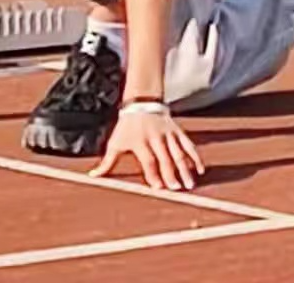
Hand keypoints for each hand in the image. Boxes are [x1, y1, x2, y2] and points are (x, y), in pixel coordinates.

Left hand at [89, 102, 203, 190]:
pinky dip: (195, 157)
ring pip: (179, 153)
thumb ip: (106, 162)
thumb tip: (93, 177)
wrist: (142, 103)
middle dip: (171, 174)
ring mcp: (168, 134)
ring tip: (189, 184)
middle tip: (176, 189)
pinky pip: (188, 145)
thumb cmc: (127, 127)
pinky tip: (200, 170)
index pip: (149, 160)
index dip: (153, 174)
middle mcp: (156, 138)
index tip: (158, 187)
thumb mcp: (115, 142)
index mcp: (140, 142)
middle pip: (165, 158)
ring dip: (185, 169)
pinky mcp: (177, 132)